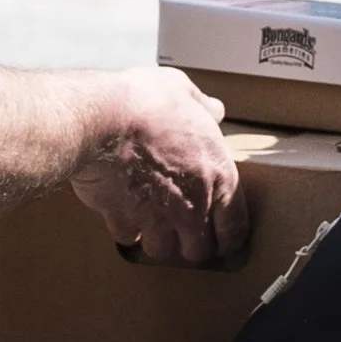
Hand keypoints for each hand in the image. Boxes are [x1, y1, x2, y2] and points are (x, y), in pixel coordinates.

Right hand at [71, 67, 246, 262]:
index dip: (229, 238)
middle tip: (182, 230)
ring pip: (162, 251)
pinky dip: (125, 229)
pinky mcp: (124, 220)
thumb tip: (214, 109)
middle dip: (190, 242)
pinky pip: (127, 237)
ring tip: (150, 223)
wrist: (105, 120)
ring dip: (157, 240)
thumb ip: (203, 105)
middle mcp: (192, 206)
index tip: (223, 240)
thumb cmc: (148, 103)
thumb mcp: (184, 91)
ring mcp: (158, 218)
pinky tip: (122, 213)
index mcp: (218, 177)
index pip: (235, 228)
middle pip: (199, 250)